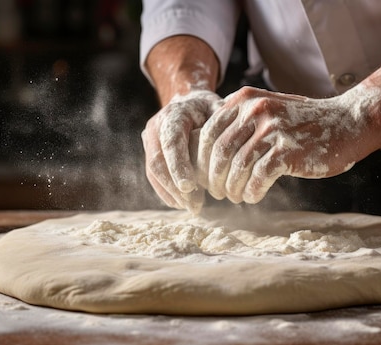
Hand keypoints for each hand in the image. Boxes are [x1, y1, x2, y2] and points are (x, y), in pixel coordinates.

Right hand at [141, 90, 221, 212]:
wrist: (188, 101)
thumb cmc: (208, 108)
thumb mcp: (218, 108)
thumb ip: (221, 128)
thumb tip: (230, 148)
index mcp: (173, 114)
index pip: (171, 142)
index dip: (178, 165)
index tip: (189, 187)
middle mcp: (156, 127)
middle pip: (158, 161)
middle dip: (175, 186)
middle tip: (195, 205)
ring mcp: (149, 141)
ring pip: (153, 172)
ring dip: (172, 193)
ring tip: (192, 207)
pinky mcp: (150, 153)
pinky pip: (153, 177)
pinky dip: (167, 192)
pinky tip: (183, 204)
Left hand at [196, 87, 365, 203]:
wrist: (348, 123)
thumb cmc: (303, 122)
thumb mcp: (266, 108)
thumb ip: (238, 121)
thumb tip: (205, 153)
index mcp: (244, 99)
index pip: (208, 133)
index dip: (201, 160)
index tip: (203, 177)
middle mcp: (255, 110)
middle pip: (220, 152)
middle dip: (213, 178)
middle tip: (216, 193)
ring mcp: (272, 129)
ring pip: (237, 167)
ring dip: (232, 188)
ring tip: (234, 197)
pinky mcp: (288, 151)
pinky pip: (258, 177)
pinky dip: (251, 192)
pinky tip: (252, 197)